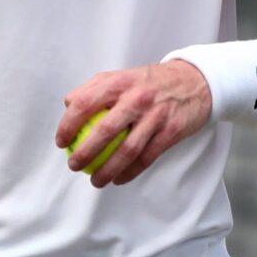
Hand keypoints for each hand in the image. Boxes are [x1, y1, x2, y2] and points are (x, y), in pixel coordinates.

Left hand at [55, 59, 214, 187]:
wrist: (195, 81)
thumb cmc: (151, 82)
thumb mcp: (122, 76)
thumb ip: (94, 87)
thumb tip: (69, 104)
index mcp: (119, 82)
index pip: (85, 103)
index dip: (68, 125)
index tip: (62, 142)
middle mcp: (137, 97)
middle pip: (105, 130)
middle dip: (85, 153)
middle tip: (74, 165)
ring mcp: (155, 115)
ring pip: (127, 150)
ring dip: (107, 169)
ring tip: (95, 180)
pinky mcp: (171, 131)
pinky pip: (146, 158)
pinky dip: (130, 172)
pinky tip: (118, 179)